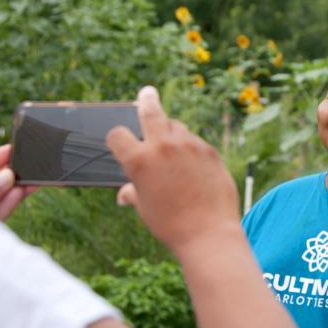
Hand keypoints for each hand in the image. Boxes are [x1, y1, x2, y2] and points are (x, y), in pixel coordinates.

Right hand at [107, 86, 240, 253]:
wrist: (209, 233)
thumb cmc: (171, 225)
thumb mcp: (145, 209)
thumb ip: (133, 193)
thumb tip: (123, 194)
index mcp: (138, 160)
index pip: (117, 134)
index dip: (117, 139)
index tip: (120, 140)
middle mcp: (163, 146)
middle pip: (150, 111)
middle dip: (146, 100)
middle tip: (146, 93)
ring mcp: (189, 146)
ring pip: (177, 126)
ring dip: (172, 132)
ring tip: (173, 148)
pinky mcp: (210, 151)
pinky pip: (196, 142)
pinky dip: (192, 148)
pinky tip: (194, 166)